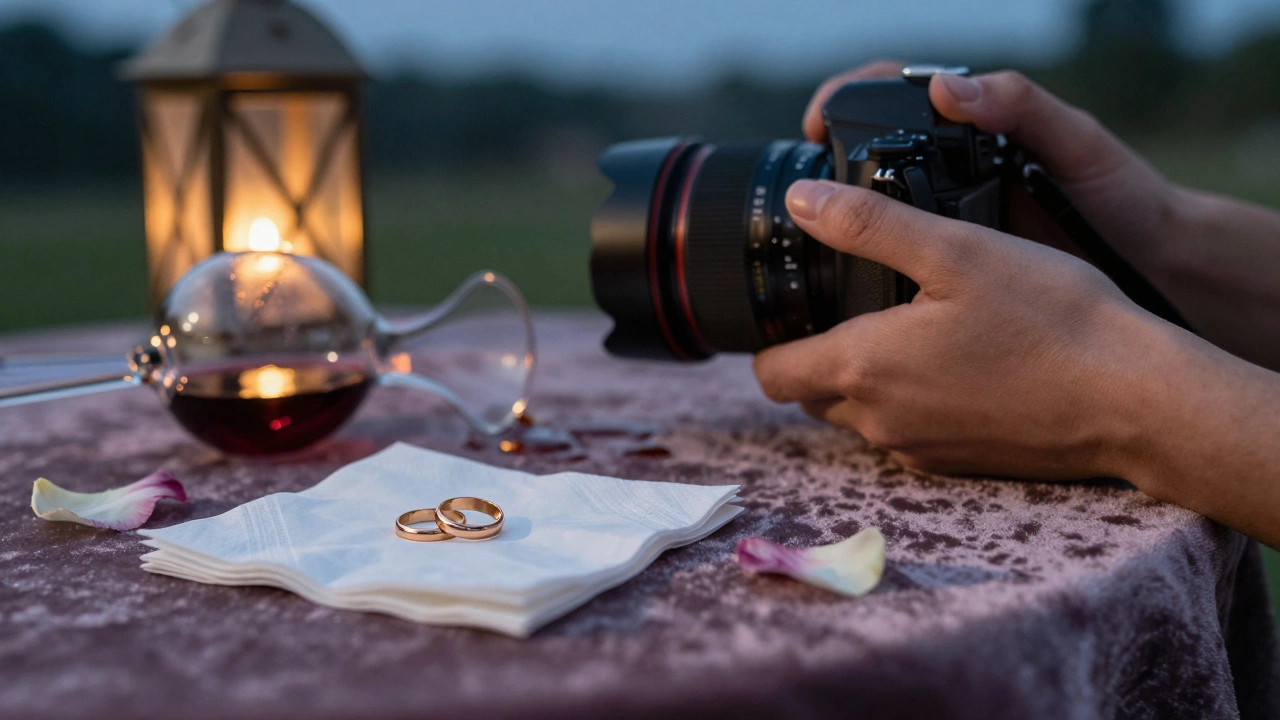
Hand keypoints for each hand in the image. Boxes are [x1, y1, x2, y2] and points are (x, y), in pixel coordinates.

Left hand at [753, 179, 1158, 479]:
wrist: (1134, 402)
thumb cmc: (1052, 320)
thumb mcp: (956, 250)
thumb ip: (868, 223)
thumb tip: (800, 199)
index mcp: (862, 369)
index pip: (771, 374)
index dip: (773, 340)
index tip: (798, 305)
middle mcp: (879, 422)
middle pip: (811, 393)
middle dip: (819, 353)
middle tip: (858, 302)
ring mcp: (919, 451)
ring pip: (859, 414)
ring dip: (867, 377)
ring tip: (913, 324)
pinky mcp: (957, 465)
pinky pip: (906, 432)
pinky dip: (912, 400)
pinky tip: (959, 362)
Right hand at [803, 63, 1179, 265]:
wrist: (1152, 268)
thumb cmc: (1119, 196)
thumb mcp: (1075, 140)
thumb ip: (1019, 106)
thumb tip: (943, 88)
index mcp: (971, 127)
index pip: (889, 94)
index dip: (843, 99)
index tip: (817, 122)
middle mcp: (948, 170)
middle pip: (864, 153)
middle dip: (824, 158)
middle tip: (801, 173)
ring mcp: (945, 220)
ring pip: (870, 212)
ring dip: (835, 216)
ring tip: (809, 227)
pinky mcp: (949, 267)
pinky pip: (891, 260)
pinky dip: (862, 265)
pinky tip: (845, 277)